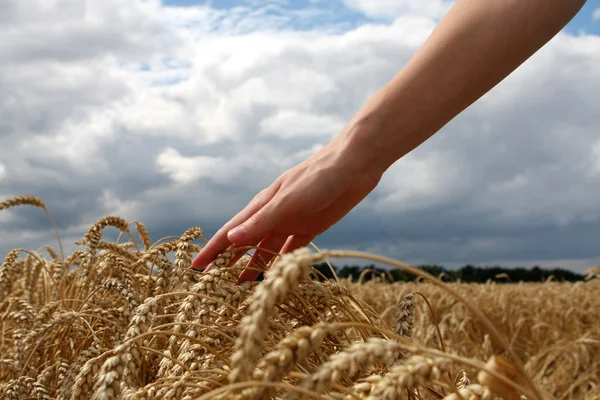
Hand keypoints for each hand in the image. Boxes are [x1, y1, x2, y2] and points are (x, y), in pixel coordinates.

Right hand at [191, 134, 381, 282]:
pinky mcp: (311, 228)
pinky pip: (291, 250)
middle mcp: (273, 216)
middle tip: (214, 285)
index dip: (213, 250)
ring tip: (241, 287)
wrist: (354, 165)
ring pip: (266, 250)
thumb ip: (261, 222)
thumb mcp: (286, 201)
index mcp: (262, 207)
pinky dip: (281, 263)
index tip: (196, 267)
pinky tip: (276, 276)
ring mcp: (291, 223)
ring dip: (254, 267)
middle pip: (245, 244)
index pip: (231, 232)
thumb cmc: (317, 177)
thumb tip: (231, 239)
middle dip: (229, 263)